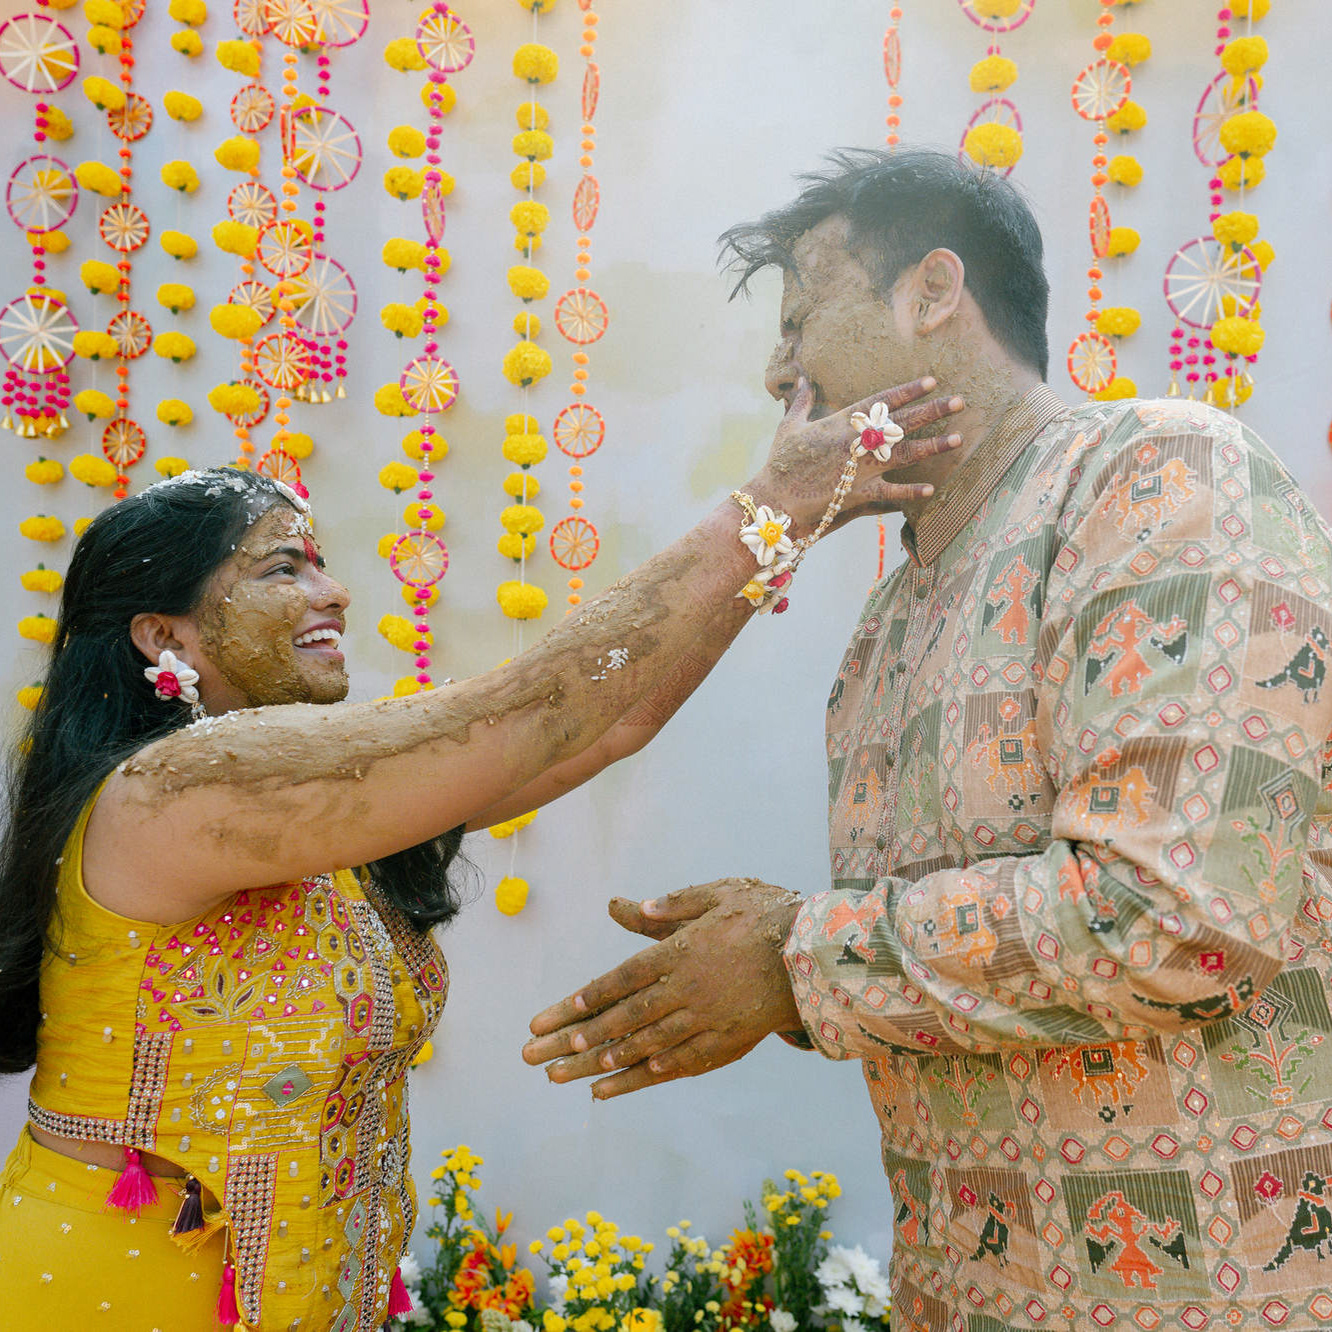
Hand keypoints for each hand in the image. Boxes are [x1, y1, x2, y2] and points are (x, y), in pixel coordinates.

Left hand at [522, 879, 802, 1098]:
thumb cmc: (766, 915)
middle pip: (625, 1018)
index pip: (620, 979)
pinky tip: (626, 1082)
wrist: (818, 952)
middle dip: (580, 1039)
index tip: (554, 1015)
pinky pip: (684, 1060)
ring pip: (648, 1045)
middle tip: (543, 1055)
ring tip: (573, 1075)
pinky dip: (652, 1073)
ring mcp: (708, 1019)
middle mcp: (687, 989)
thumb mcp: (718, 894)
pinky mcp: (729, 1039)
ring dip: (608, 1062)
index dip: (585, 999)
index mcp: (680, 951)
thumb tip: (625, 908)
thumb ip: (671, 905)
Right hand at [750, 376, 963, 535]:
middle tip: (960, 401)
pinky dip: (910, 492)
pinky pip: (890, 492)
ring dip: (932, 446)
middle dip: (932, 411)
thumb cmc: (779, 462)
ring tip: (957, 439)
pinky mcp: (857, 493)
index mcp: (840, 422)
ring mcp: (858, 468)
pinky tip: (931, 489)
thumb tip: (801, 378)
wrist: (773, 498)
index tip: (931, 381)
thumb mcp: (788, 426)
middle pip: (901, 422)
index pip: (881, 401)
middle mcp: (855, 442)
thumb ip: (800, 402)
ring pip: (903, 453)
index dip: (908, 390)